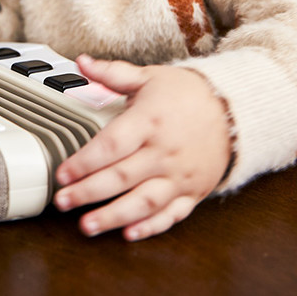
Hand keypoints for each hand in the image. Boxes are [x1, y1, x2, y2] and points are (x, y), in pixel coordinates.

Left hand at [53, 55, 231, 241]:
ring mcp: (180, 175)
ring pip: (143, 202)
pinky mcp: (193, 192)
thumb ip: (113, 73)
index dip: (84, 161)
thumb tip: (82, 61)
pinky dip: (150, 227)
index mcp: (150, 121)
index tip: (62, 173)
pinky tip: (128, 234)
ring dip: (113, 217)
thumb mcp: (149, 77)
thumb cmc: (188, 94)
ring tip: (87, 226)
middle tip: (62, 202)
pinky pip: (171, 215)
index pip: (111, 145)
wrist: (234, 108)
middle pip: (121, 177)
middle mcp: (164, 151)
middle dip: (88, 192)